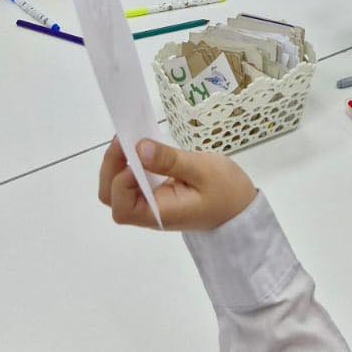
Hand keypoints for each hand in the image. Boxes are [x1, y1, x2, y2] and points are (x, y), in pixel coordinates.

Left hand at [99, 136, 256, 230]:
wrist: (241, 208)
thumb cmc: (226, 191)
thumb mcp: (202, 170)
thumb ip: (170, 160)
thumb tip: (139, 148)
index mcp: (159, 213)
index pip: (122, 206)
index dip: (121, 181)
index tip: (136, 154)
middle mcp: (149, 212)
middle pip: (111, 198)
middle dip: (110, 167)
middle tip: (124, 139)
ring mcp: (151, 204)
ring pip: (117, 190)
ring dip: (117, 164)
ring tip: (130, 139)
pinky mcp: (155, 194)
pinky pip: (132, 182)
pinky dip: (129, 164)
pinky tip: (139, 147)